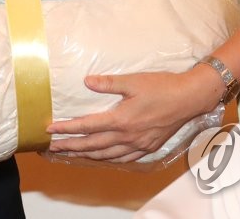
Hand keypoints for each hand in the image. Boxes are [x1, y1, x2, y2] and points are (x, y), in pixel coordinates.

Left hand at [46, 67, 221, 162]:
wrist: (189, 99)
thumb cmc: (162, 87)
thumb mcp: (134, 81)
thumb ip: (109, 83)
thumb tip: (87, 81)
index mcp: (121, 120)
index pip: (87, 126)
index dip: (67, 129)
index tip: (50, 129)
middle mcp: (127, 136)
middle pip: (92, 145)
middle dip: (71, 146)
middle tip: (53, 147)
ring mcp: (138, 145)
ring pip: (106, 155)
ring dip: (87, 155)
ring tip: (72, 153)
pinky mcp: (148, 147)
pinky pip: (123, 158)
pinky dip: (108, 159)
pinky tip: (103, 157)